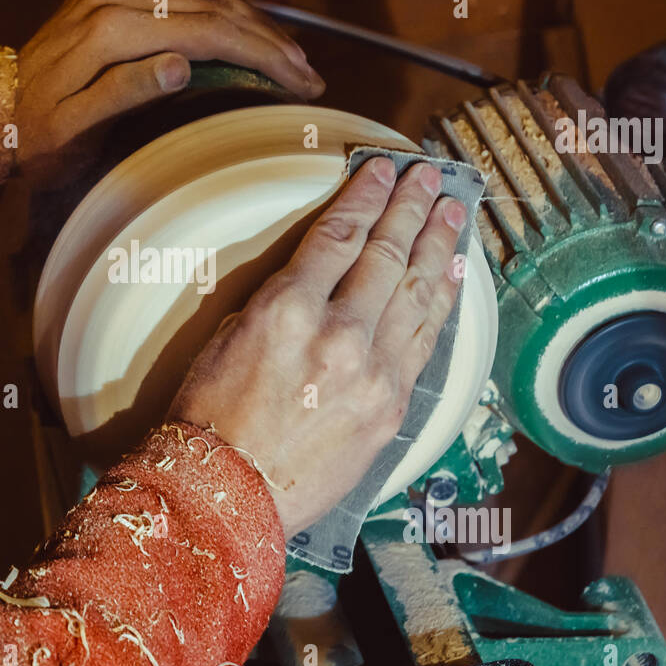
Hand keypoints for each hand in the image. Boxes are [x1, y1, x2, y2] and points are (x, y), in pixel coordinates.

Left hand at [14, 0, 323, 182]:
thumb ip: (125, 94)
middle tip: (309, 75)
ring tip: (289, 54)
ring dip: (251, 19)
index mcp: (109, 30)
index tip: (300, 83)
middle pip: (212, 7)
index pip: (206, 33)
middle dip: (268, 40)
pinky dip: (218, 2)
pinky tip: (242, 24)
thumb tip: (182, 64)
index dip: (261, 57)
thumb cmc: (32, 135)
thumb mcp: (73, 131)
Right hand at [166, 158, 466, 537]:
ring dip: (437, 244)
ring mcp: (373, 372)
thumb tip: (319, 281)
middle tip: (426, 177)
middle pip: (386, 254)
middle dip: (409, 207)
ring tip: (452, 209)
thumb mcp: (228, 339)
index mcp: (287, 311)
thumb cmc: (213, 420)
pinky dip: (441, 300)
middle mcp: (338, 334)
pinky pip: (424, 340)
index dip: (364, 195)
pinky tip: (451, 272)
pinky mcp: (392, 406)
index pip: (339, 235)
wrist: (230, 496)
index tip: (381, 169)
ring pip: (416, 291)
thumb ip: (281, 303)